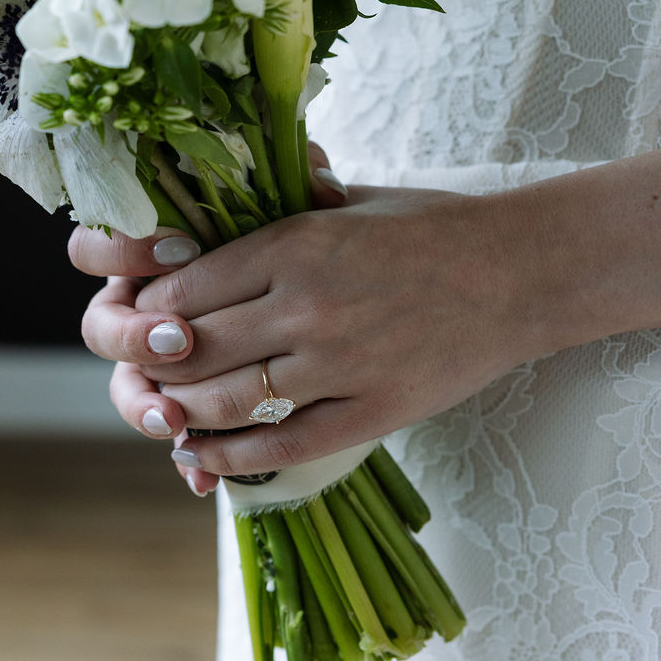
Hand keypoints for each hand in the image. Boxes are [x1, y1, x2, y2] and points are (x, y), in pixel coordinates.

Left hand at [72, 172, 549, 486]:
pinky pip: (282, 446)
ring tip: (167, 414)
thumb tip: (211, 210)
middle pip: (193, 349)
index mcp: (292, 244)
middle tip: (143, 374)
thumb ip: (276, 211)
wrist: (519, 271)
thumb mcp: (345, 200)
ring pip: (227, 401)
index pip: (184, 289)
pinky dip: (230, 458)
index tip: (140, 321)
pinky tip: (204, 459)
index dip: (149, 313)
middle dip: (155, 366)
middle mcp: (305, 304)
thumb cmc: (430, 226)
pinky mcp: (372, 412)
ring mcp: (338, 363)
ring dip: (183, 413)